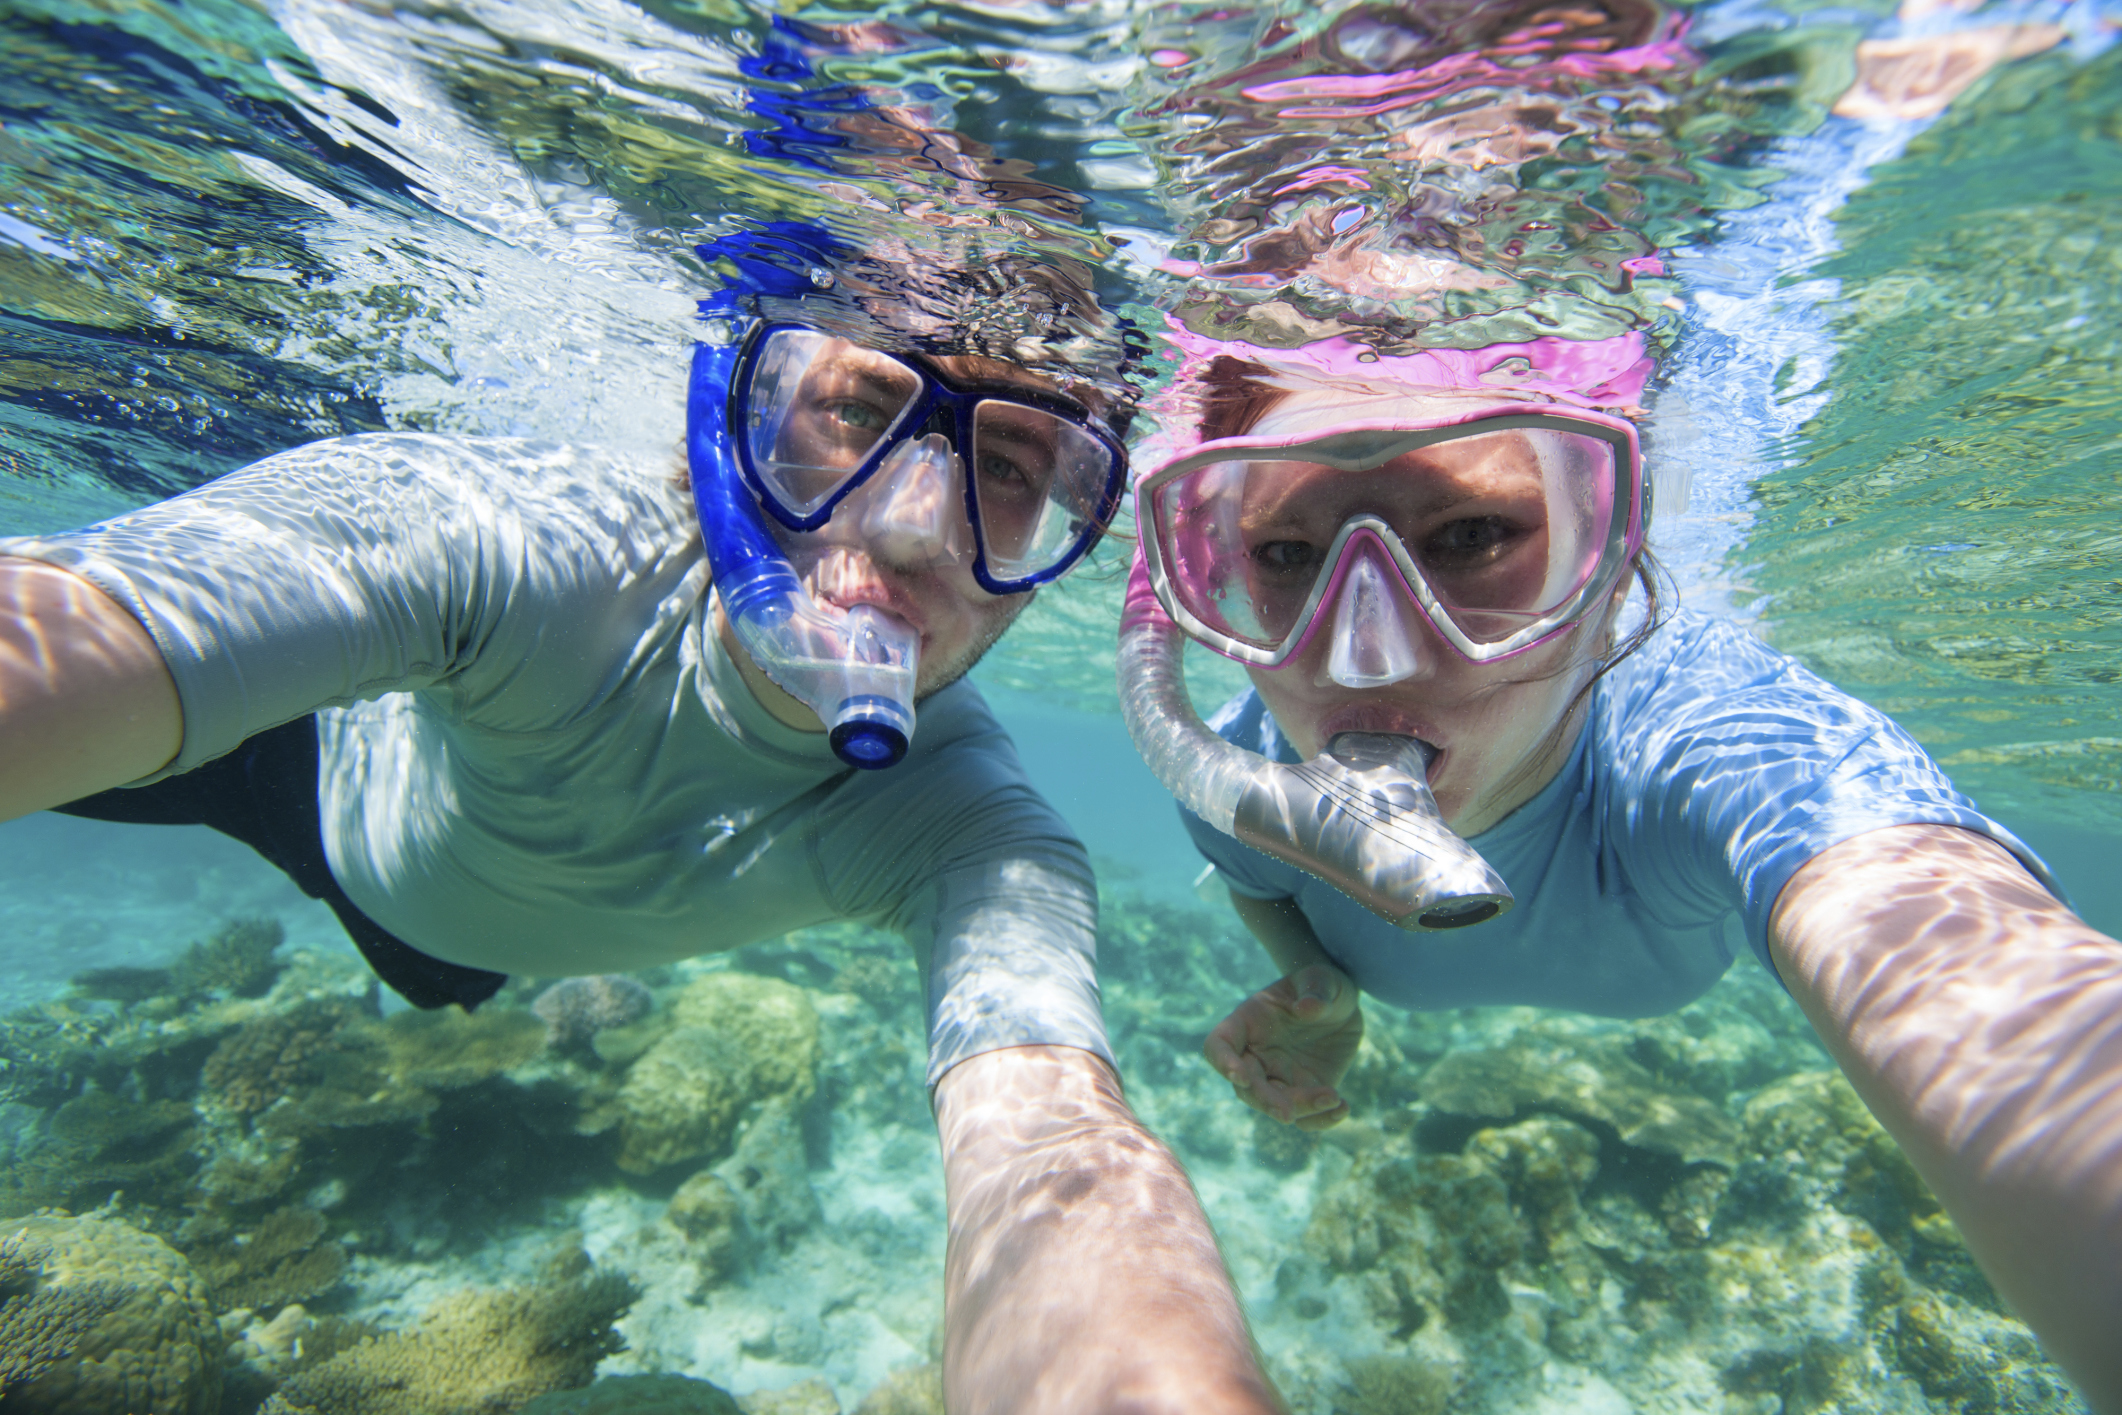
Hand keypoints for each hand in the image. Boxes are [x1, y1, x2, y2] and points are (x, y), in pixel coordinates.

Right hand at [1203, 963, 1363, 1130]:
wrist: (1342, 1006)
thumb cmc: (1322, 985)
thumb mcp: (1322, 978)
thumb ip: (1315, 989)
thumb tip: (1307, 1008)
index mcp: (1247, 1023)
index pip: (1219, 1045)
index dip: (1223, 1062)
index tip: (1240, 1077)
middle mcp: (1256, 1055)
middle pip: (1246, 1087)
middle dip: (1264, 1101)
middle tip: (1287, 1113)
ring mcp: (1279, 1077)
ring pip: (1276, 1105)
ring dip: (1300, 1110)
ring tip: (1334, 1098)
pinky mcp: (1305, 1092)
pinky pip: (1306, 1116)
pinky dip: (1322, 1120)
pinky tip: (1343, 1107)